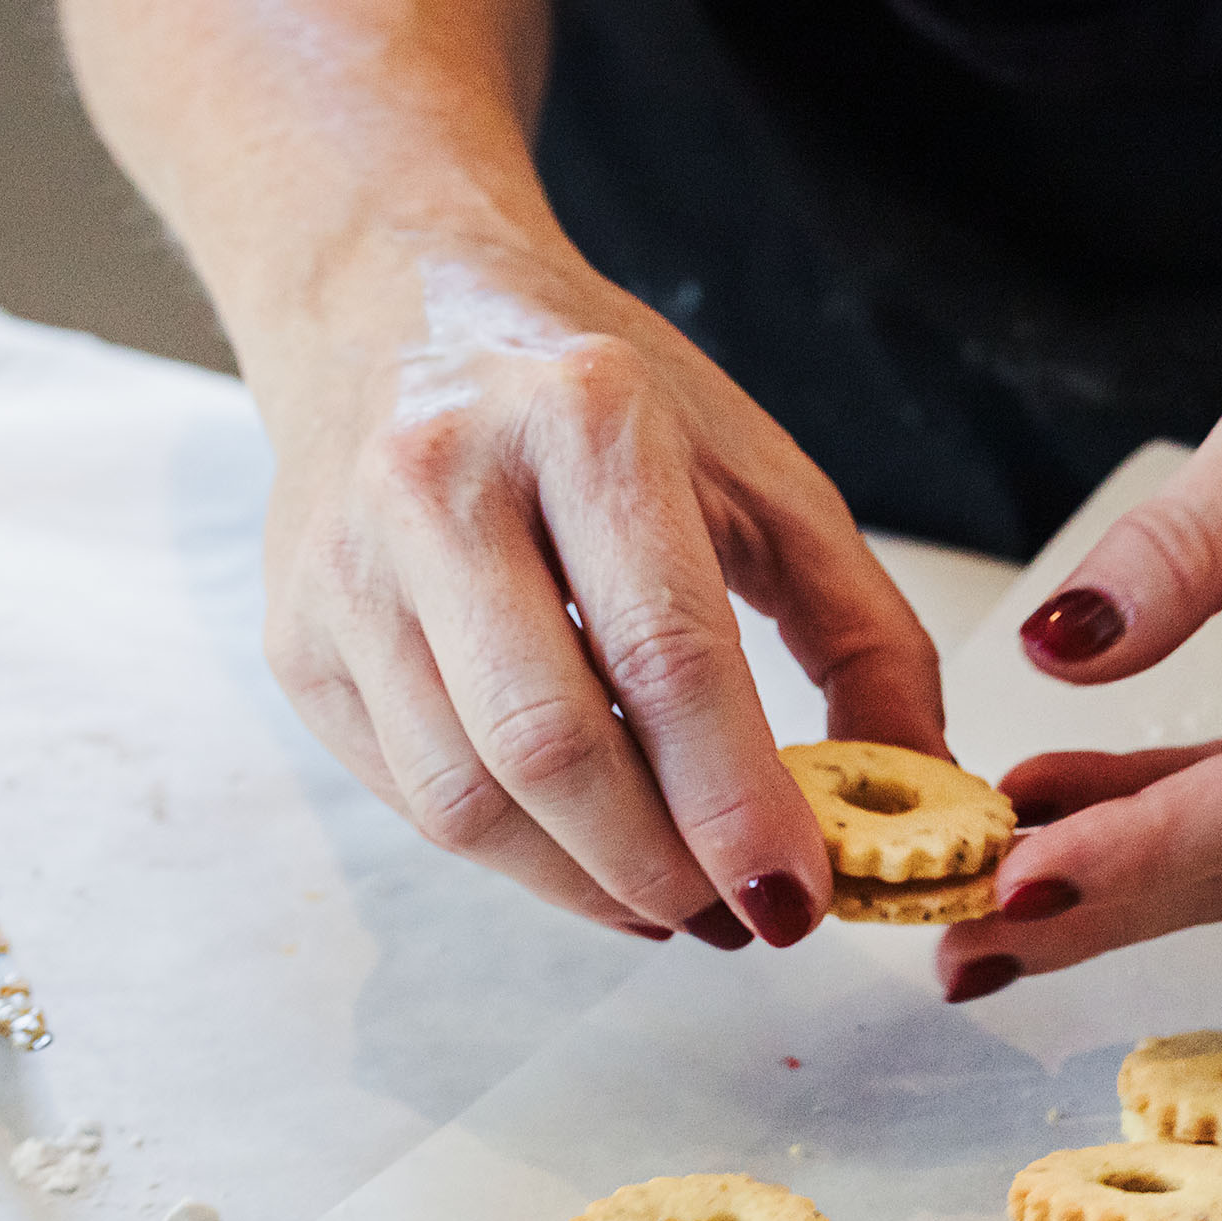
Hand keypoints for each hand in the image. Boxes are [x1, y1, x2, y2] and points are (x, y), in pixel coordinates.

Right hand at [258, 241, 944, 945]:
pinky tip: (585, 852)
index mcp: (583, 419)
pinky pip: (411, 798)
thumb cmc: (596, 401)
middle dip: (661, 868)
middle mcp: (440, 483)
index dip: (737, 802)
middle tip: (737, 917)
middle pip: (551, 746)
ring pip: (465, 799)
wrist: (389, 303)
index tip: (796, 896)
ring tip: (672, 902)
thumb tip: (924, 782)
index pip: (668, 655)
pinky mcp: (297, 641)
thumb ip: (860, 628)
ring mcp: (348, 569)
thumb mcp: (758, 475)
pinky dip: (514, 855)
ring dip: (586, 887)